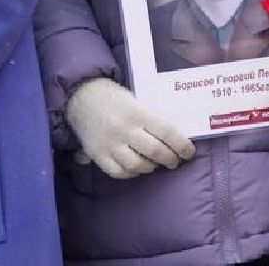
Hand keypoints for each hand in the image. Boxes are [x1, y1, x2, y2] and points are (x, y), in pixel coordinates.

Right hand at [65, 76, 194, 178]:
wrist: (80, 95)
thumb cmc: (113, 97)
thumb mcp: (135, 100)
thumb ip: (151, 119)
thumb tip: (174, 140)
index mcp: (136, 111)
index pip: (167, 132)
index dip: (182, 145)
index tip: (188, 152)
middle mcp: (123, 129)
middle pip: (155, 151)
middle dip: (170, 159)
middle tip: (174, 160)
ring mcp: (109, 143)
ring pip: (138, 165)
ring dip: (151, 167)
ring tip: (154, 163)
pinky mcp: (97, 154)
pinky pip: (119, 172)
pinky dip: (131, 173)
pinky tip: (136, 167)